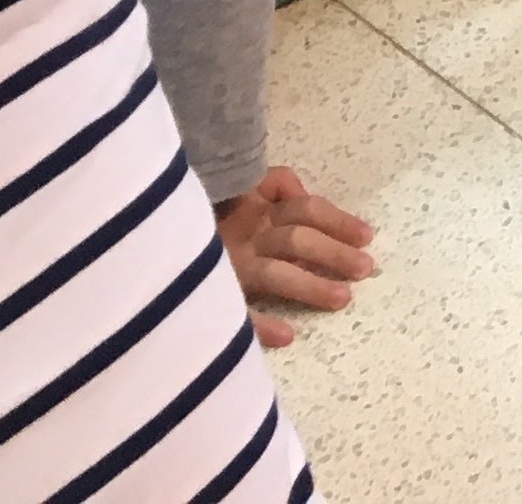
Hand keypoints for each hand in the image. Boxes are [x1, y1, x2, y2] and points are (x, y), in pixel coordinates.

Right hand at [218, 166, 376, 347]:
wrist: (153, 230)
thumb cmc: (207, 209)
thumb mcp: (241, 185)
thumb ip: (276, 184)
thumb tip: (302, 192)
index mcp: (256, 210)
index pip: (306, 209)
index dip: (338, 220)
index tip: (367, 236)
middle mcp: (245, 236)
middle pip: (297, 240)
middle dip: (333, 252)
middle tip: (366, 268)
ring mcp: (227, 266)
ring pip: (276, 273)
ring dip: (310, 285)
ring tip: (342, 299)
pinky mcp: (208, 294)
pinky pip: (237, 312)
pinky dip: (261, 325)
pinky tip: (287, 336)